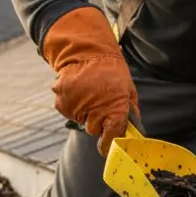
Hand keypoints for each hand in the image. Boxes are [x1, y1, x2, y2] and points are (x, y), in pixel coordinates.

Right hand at [42, 6, 139, 154]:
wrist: (86, 51)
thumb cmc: (111, 70)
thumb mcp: (127, 87)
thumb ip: (130, 108)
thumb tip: (132, 126)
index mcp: (115, 108)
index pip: (112, 136)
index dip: (109, 142)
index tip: (108, 144)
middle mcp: (95, 111)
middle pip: (94, 129)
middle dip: (97, 121)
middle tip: (99, 104)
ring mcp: (77, 108)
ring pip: (80, 120)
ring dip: (84, 111)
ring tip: (89, 93)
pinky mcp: (62, 103)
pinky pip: (68, 112)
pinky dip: (72, 105)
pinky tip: (78, 91)